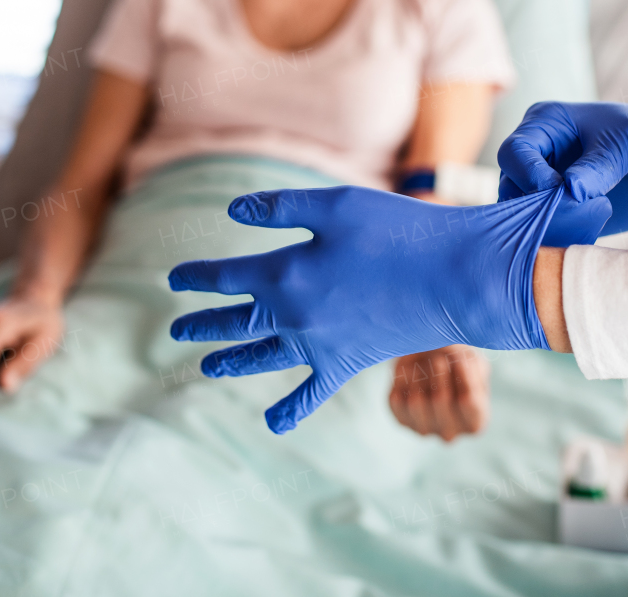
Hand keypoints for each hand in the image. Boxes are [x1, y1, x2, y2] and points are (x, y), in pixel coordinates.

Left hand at [168, 185, 584, 433]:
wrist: (452, 276)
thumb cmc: (396, 231)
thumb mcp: (336, 204)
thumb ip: (281, 208)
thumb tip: (233, 211)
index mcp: (283, 272)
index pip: (224, 277)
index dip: (196, 277)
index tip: (175, 279)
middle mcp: (292, 315)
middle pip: (236, 321)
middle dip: (203, 324)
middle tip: (178, 328)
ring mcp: (319, 344)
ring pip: (262, 357)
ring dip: (231, 361)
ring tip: (206, 366)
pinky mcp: (348, 362)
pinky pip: (311, 393)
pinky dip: (290, 410)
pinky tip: (272, 423)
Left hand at [390, 345, 489, 441]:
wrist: (430, 364)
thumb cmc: (457, 364)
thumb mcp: (473, 362)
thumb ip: (472, 366)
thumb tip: (461, 364)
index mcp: (475, 422)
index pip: (468, 402)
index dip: (463, 378)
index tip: (459, 359)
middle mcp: (450, 433)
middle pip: (440, 399)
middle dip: (438, 372)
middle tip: (438, 358)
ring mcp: (424, 429)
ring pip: (416, 400)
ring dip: (419, 375)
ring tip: (424, 363)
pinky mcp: (402, 420)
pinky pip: (397, 398)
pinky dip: (402, 379)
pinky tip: (411, 371)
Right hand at [498, 98, 627, 243]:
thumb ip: (603, 163)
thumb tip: (570, 190)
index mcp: (546, 124)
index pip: (514, 152)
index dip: (530, 175)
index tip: (562, 191)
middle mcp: (538, 155)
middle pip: (510, 186)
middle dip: (536, 204)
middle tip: (574, 212)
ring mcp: (546, 186)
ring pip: (521, 214)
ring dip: (547, 224)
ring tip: (584, 223)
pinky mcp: (560, 212)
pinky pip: (544, 231)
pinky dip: (559, 238)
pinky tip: (588, 232)